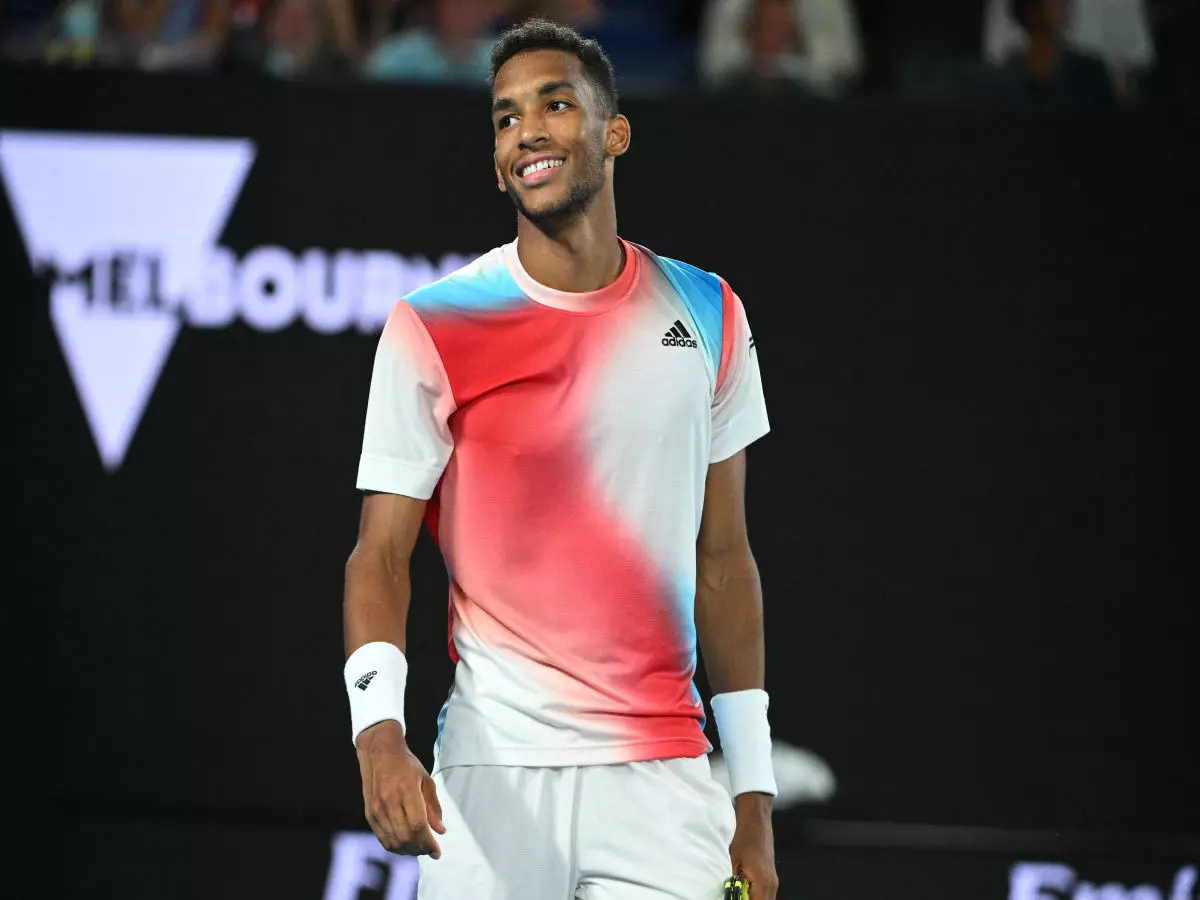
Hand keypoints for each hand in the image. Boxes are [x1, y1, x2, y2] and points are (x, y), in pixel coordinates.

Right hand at [356, 721, 445, 856]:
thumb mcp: (426, 780)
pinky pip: (382, 838)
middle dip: (420, 849)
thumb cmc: (406, 765)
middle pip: (405, 837)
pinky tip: (405, 845)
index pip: (418, 826)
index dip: (428, 843)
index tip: (437, 851)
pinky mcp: (369, 814)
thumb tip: (440, 831)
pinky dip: (395, 846)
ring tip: (419, 849)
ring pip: (393, 841)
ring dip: (409, 851)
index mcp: (406, 790)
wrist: (380, 754)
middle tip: (430, 850)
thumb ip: (434, 807)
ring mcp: (377, 809)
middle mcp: (389, 801)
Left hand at [729, 793, 777, 899]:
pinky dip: (757, 895)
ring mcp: (773, 880)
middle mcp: (772, 884)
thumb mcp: (733, 861)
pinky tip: (744, 890)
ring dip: (753, 898)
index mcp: (763, 882)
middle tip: (736, 896)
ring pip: (766, 899)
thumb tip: (729, 893)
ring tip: (739, 894)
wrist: (756, 819)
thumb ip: (733, 883)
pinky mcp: (771, 875)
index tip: (734, 899)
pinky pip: (766, 893)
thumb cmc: (744, 837)